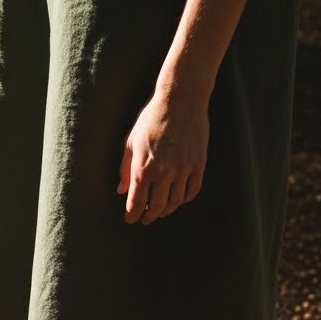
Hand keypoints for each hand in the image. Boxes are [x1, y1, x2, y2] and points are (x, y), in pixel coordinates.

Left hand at [117, 89, 208, 224]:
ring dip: (166, 210)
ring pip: (176, 202)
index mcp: (144, 168)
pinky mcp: (198, 164)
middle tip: (145, 219)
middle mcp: (164, 172)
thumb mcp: (132, 142)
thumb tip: (121, 191)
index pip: (136, 203)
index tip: (130, 219)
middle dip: (149, 216)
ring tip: (160, 211)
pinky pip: (192, 190)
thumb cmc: (152, 119)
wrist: (181, 100)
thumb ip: (125, 169)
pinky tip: (177, 199)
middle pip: (157, 207)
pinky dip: (184, 199)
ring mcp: (184, 169)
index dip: (132, 215)